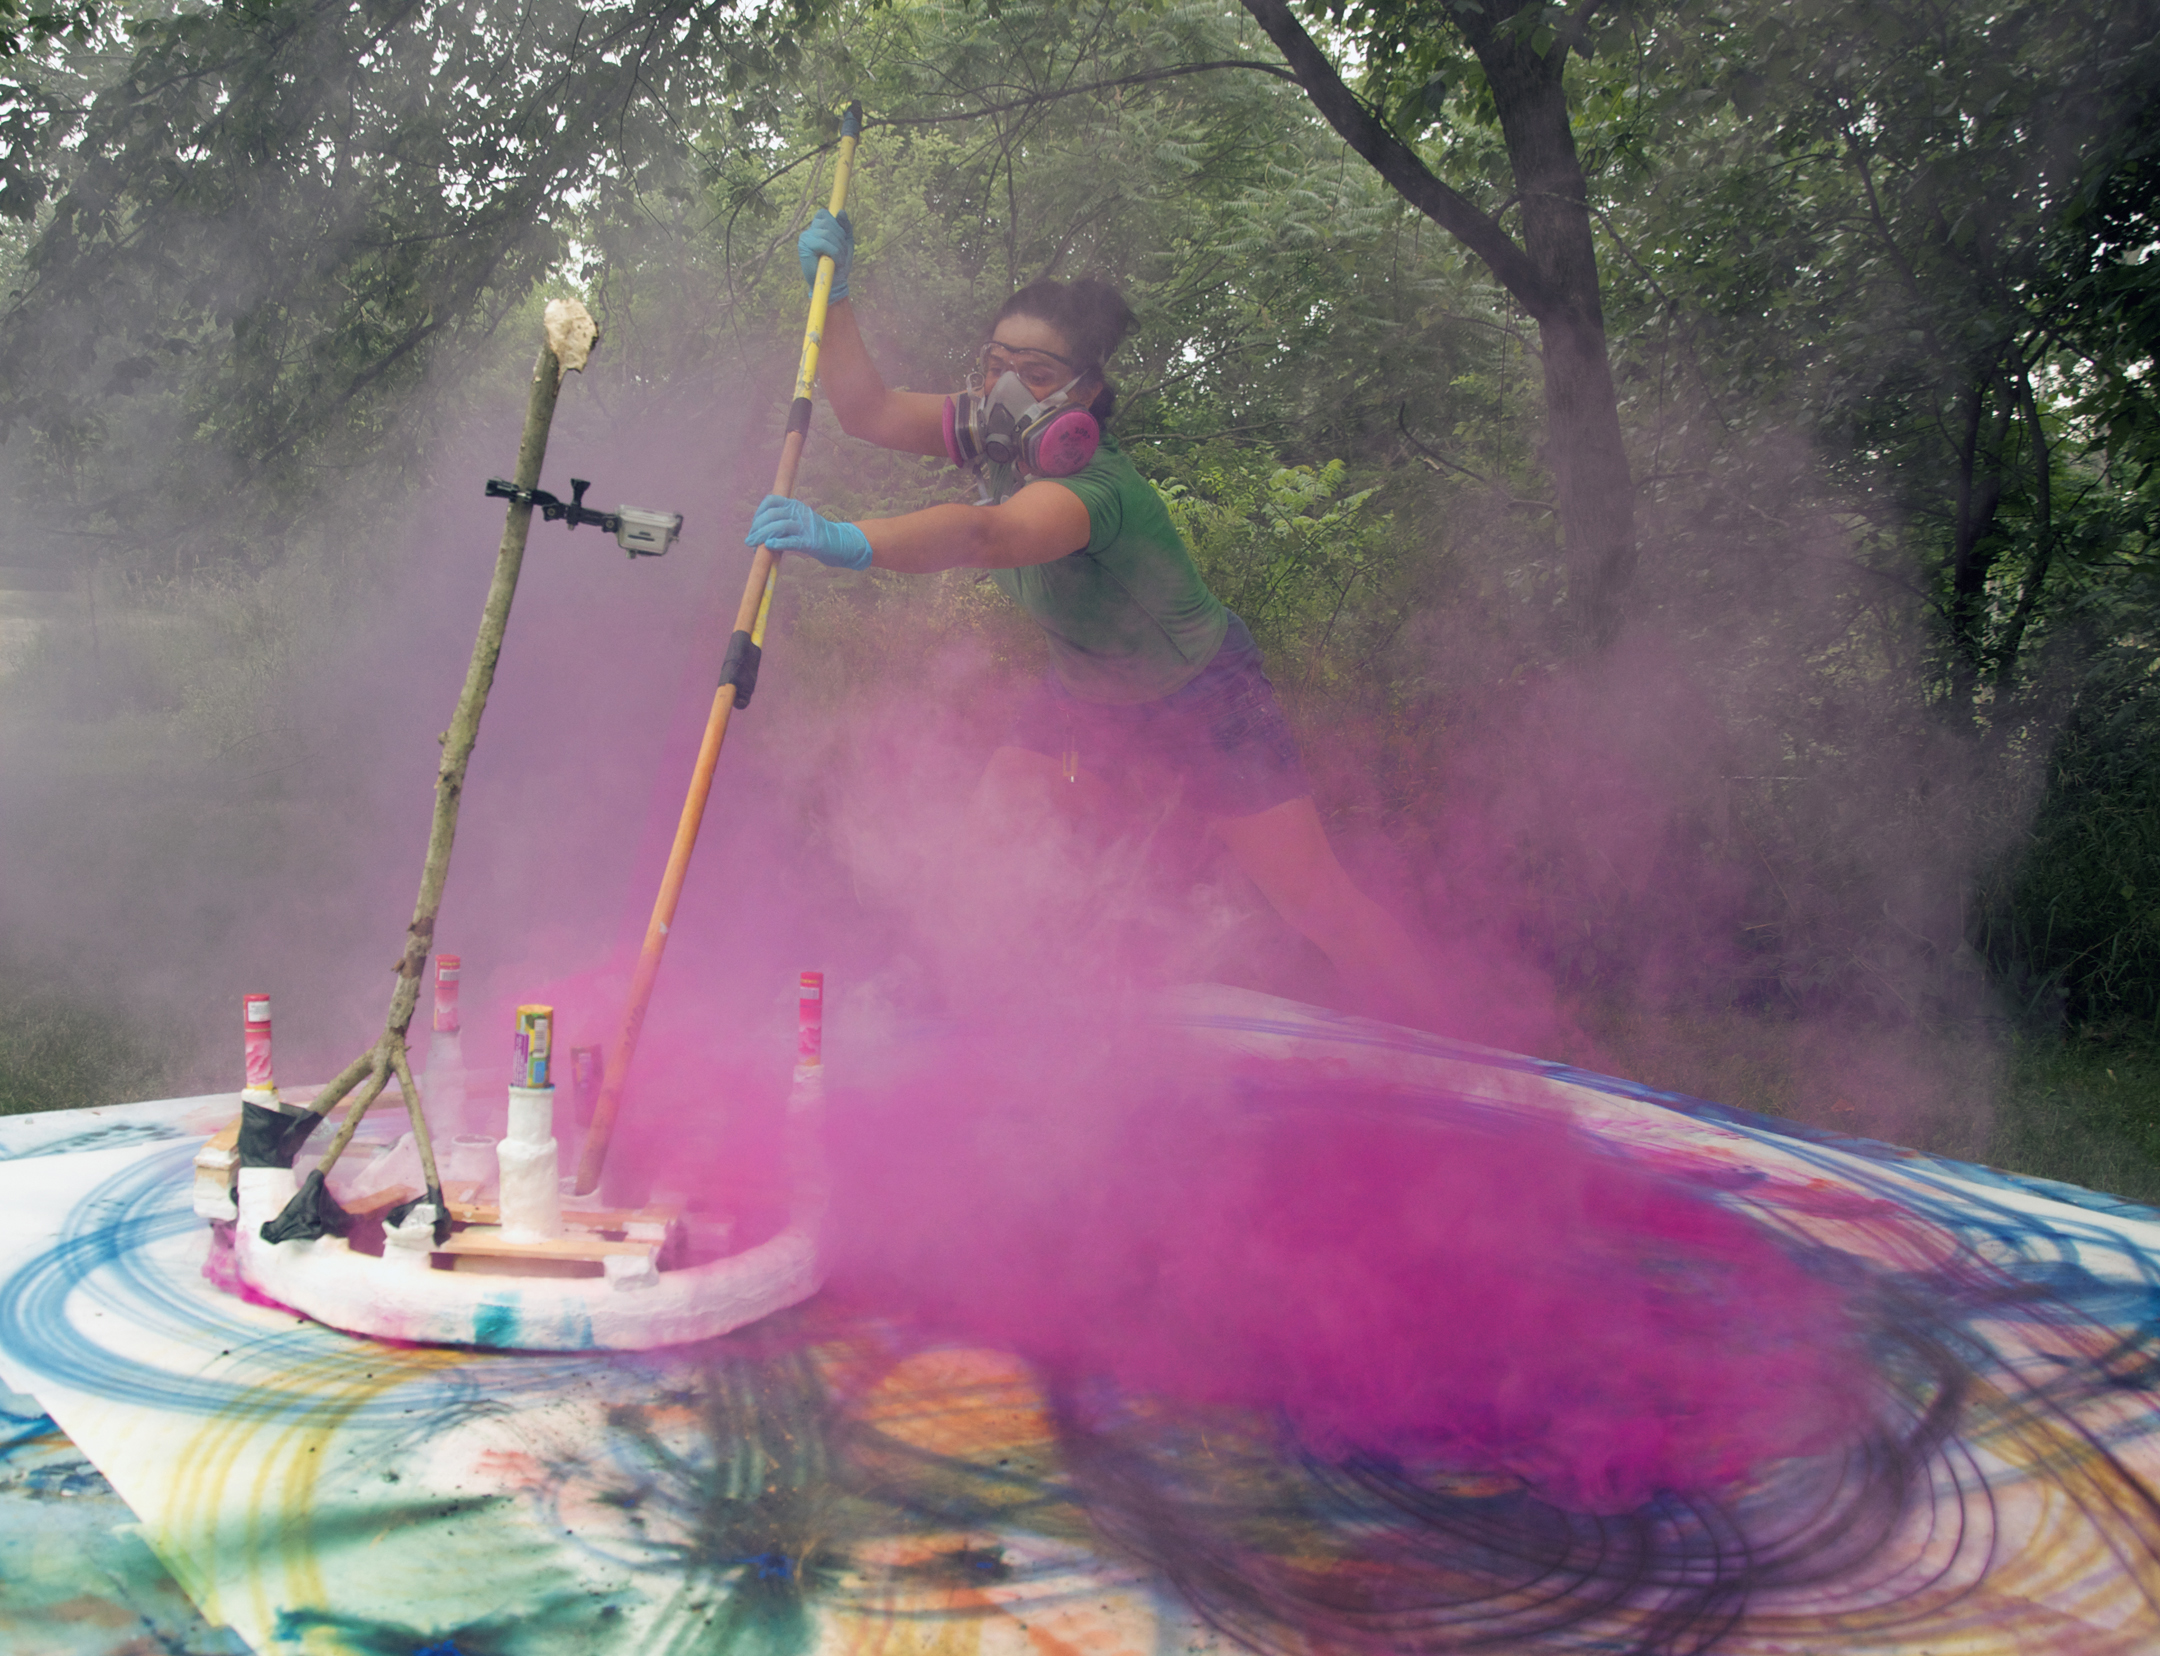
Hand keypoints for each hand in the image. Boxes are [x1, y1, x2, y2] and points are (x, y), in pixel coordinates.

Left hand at [745, 493, 872, 569]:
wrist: (839, 544)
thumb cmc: (814, 536)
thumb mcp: (797, 523)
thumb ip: (782, 524)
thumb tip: (760, 534)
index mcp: (795, 505)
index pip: (771, 501)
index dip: (758, 512)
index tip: (753, 526)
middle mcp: (799, 512)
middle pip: (772, 515)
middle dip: (757, 528)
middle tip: (749, 541)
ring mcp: (806, 526)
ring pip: (779, 526)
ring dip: (762, 536)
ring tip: (753, 546)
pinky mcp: (810, 542)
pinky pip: (791, 541)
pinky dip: (778, 542)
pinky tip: (769, 546)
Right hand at [797, 208, 852, 302]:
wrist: (834, 285)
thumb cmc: (839, 265)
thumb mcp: (846, 243)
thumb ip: (845, 227)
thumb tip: (841, 212)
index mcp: (816, 228)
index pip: (824, 214)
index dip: (836, 224)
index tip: (842, 240)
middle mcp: (808, 231)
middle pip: (828, 222)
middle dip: (841, 238)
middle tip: (843, 254)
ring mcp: (805, 239)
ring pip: (827, 232)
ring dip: (839, 247)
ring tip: (840, 260)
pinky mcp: (804, 248)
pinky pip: (824, 242)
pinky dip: (835, 252)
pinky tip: (836, 262)